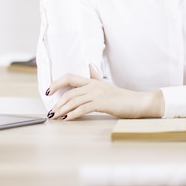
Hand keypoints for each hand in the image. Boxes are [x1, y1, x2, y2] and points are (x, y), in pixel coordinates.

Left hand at [46, 66, 164, 119]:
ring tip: (55, 117)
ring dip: (62, 110)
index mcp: (92, 80)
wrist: (137, 102)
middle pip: (69, 91)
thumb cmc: (121, 96)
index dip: (57, 83)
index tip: (48, 91)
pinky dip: (72, 114)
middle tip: (51, 112)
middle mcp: (93, 85)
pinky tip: (66, 119)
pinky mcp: (101, 104)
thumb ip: (96, 76)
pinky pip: (82, 109)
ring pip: (73, 101)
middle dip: (57, 102)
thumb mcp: (106, 84)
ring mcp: (97, 94)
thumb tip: (89, 65)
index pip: (70, 77)